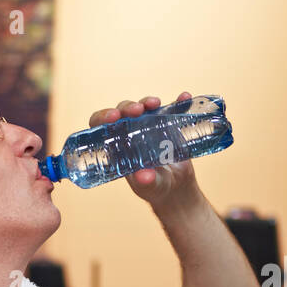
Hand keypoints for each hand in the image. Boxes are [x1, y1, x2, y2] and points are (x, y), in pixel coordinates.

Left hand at [88, 93, 198, 210]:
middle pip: (122, 114)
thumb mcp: (150, 187)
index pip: (101, 128)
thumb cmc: (155, 188)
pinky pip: (170, 109)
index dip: (103, 118)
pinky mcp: (166, 125)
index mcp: (117, 147)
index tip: (113, 117)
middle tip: (137, 110)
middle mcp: (129, 134)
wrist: (177, 188)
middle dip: (127, 108)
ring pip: (142, 108)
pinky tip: (184, 98)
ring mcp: (147, 127)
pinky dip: (177, 101)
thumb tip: (144, 177)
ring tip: (155, 104)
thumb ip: (146, 182)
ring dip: (146, 102)